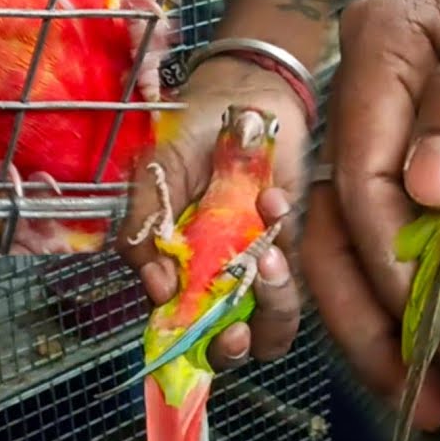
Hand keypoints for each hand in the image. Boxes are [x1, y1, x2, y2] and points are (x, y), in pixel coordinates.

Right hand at [114, 56, 307, 369]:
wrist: (246, 93)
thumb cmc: (190, 132)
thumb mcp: (154, 174)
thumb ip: (142, 228)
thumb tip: (157, 289)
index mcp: (173, 270)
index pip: (178, 331)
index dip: (191, 347)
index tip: (203, 332)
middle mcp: (213, 278)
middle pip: (227, 343)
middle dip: (235, 345)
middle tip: (238, 326)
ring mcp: (254, 266)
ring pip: (271, 322)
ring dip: (272, 301)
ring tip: (265, 255)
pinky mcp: (291, 247)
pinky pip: (297, 274)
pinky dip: (287, 246)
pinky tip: (270, 201)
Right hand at [299, 0, 439, 440]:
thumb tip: (430, 189)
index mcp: (380, 38)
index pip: (361, 159)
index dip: (388, 244)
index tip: (429, 309)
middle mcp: (357, 84)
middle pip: (332, 208)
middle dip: (367, 304)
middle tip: (416, 380)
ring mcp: (365, 118)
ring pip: (335, 228)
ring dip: (367, 313)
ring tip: (412, 385)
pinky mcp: (385, 148)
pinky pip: (363, 228)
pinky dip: (385, 289)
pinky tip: (411, 340)